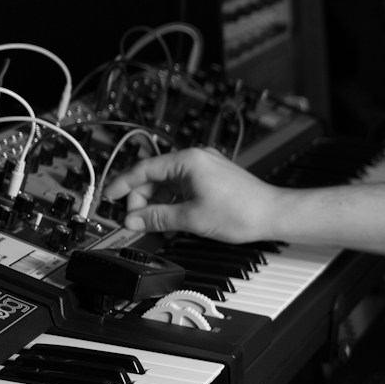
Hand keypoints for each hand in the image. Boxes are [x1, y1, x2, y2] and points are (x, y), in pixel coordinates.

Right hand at [104, 147, 278, 243]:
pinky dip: (173, 203)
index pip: (144, 169)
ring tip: (152, 224)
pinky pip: (184, 188)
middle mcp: (196, 159)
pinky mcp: (212, 179)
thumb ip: (158, 218)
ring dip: (158, 203)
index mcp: (188, 160)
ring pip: (169, 184)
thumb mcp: (192, 218)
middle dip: (142, 199)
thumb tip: (134, 220)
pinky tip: (169, 220)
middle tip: (134, 220)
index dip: (123, 184)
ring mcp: (205, 168)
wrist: (274, 214)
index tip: (109, 198)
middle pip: (155, 176)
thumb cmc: (243, 211)